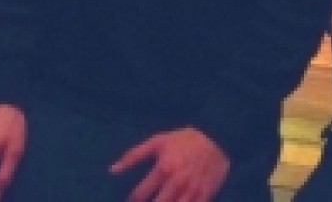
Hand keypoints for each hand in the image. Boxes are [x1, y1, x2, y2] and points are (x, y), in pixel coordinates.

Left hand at [110, 127, 229, 201]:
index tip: (134, 199)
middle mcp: (177, 181)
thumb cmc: (185, 139)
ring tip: (161, 201)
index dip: (134, 199)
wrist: (218, 136)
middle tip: (146, 201)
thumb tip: (112, 170)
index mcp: (164, 168)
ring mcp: (192, 189)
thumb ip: (134, 156)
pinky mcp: (205, 194)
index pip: (140, 194)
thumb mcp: (158, 141)